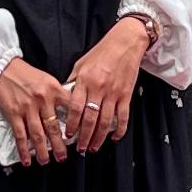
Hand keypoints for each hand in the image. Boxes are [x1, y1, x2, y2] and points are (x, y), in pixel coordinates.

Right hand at [0, 58, 69, 163]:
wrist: (1, 69)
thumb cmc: (24, 74)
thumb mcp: (47, 79)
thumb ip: (57, 94)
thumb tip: (68, 111)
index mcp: (54, 89)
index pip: (70, 108)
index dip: (76, 124)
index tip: (79, 137)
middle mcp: (42, 100)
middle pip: (54, 127)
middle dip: (60, 145)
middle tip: (63, 157)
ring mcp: (27, 108)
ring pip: (38, 135)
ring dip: (42, 151)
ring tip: (46, 161)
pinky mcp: (14, 114)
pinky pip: (20, 135)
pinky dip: (24, 150)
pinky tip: (27, 159)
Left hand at [60, 18, 150, 150]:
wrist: (125, 43)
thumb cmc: (102, 51)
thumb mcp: (81, 63)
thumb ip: (73, 81)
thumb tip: (65, 97)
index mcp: (85, 80)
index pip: (75, 107)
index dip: (71, 124)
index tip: (68, 134)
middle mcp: (99, 88)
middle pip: (90, 119)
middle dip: (84, 137)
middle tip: (80, 148)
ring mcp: (113, 93)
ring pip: (105, 122)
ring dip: (99, 138)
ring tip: (93, 147)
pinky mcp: (126, 95)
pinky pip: (123, 117)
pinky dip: (120, 130)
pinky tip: (115, 138)